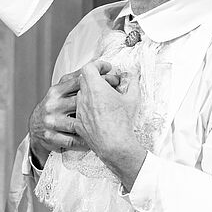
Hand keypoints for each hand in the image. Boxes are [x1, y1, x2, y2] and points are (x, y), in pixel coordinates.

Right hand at [28, 60, 113, 165]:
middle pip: (81, 101)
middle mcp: (52, 104)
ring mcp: (51, 121)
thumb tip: (97, 66)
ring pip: (78, 123)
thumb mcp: (60, 91)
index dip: (97, 77)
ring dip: (95, 124)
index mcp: (56, 91)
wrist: (35, 126)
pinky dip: (85, 141)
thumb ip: (75, 81)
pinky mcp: (51, 137)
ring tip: (109, 122)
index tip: (111, 73)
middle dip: (102, 100)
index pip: (78, 81)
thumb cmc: (54, 106)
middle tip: (117, 99)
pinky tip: (95, 139)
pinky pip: (73, 140)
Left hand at [74, 62, 146, 190]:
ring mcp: (79, 110)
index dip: (98, 65)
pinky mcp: (78, 123)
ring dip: (92, 93)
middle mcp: (84, 97)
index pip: (89, 67)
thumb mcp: (133, 99)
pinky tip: (100, 114)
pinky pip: (80, 110)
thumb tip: (133, 75)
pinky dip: (89, 108)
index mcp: (95, 88)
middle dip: (97, 79)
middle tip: (110, 84)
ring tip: (106, 100)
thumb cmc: (123, 122)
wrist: (114, 145)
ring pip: (82, 95)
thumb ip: (133, 82)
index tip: (107, 69)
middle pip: (85, 80)